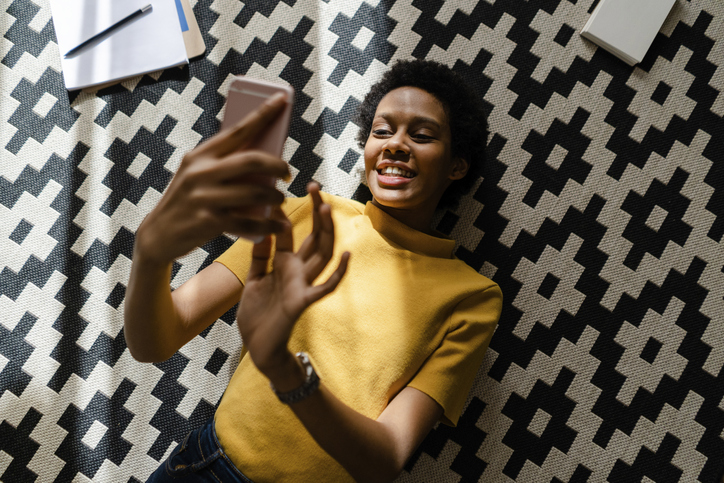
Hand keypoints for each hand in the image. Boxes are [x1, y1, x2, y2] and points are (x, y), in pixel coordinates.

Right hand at [135, 93, 290, 264]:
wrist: (158, 235)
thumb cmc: (187, 202)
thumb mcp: (196, 175)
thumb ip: (222, 165)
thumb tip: (265, 156)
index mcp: (199, 155)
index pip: (237, 129)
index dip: (263, 113)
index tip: (282, 99)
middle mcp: (200, 172)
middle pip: (252, 160)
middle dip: (278, 164)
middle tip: (288, 172)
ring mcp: (203, 197)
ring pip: (255, 192)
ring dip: (276, 196)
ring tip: (280, 199)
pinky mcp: (208, 222)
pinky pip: (250, 222)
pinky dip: (269, 224)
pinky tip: (279, 224)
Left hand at [236, 183, 349, 376]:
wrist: (258, 347)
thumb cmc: (257, 316)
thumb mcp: (254, 279)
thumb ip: (260, 256)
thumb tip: (262, 228)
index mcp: (285, 265)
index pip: (294, 233)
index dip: (293, 211)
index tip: (288, 191)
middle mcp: (298, 272)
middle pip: (314, 237)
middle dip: (317, 213)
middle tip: (316, 186)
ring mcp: (303, 285)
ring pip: (322, 255)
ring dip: (326, 232)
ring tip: (327, 209)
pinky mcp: (303, 302)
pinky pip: (325, 287)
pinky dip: (337, 273)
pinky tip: (345, 257)